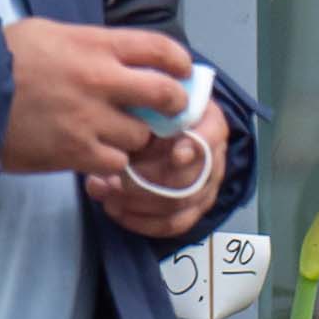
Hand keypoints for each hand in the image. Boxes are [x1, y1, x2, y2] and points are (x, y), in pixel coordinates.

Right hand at [0, 20, 187, 179]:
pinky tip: (96, 152)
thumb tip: (128, 59)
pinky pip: (118, 162)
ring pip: (143, 136)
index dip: (179, 62)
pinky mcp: (79, 152)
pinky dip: (112, 161)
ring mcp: (92, 119)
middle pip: (167, 95)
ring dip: (136, 138)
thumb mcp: (50, 35)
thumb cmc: (5, 59)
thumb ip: (93, 47)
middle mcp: (100, 80)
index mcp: (94, 46)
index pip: (159, 49)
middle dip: (175, 105)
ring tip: (113, 132)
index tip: (182, 72)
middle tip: (169, 111)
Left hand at [84, 96, 226, 239]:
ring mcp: (207, 186)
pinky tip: (116, 211)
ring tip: (104, 191)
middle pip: (191, 179)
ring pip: (179, 204)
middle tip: (112, 177)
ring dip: (137, 202)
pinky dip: (142, 222)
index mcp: (210, 125)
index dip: (195, 149)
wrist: (155, 118)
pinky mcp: (193, 208)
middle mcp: (215, 158)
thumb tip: (131, 128)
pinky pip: (173, 224)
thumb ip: (143, 107)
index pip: (210, 141)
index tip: (175, 155)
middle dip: (148, 182)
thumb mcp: (146, 95)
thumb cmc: (149, 104)